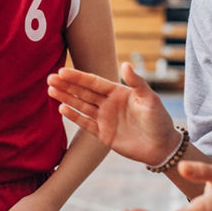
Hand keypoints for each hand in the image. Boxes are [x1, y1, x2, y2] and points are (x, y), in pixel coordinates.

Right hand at [48, 63, 178, 164]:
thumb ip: (137, 82)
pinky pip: (85, 123)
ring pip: (81, 106)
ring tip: (50, 90)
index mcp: (118, 92)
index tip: (62, 71)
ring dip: (66, 98)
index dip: (78, 77)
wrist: (162, 146)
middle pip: (83, 92)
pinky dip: (74, 116)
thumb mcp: (150, 99)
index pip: (93, 82)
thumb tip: (126, 64)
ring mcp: (104, 119)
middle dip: (67, 85)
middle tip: (49, 78)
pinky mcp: (103, 134)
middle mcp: (108, 104)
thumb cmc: (159, 120)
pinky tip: (62, 108)